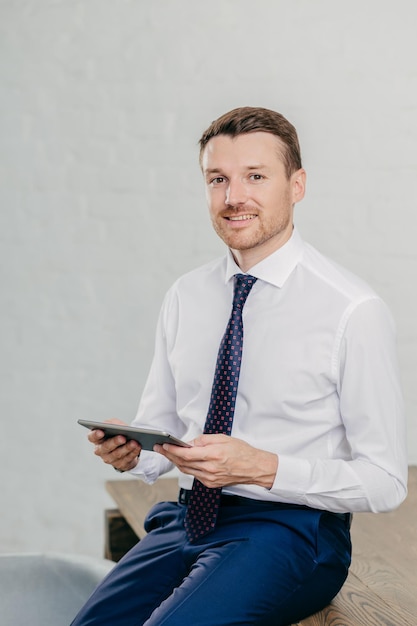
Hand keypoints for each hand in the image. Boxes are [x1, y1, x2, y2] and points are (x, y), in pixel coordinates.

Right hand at [88, 419, 140, 471]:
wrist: (126, 445)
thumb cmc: (117, 433)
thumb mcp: (115, 425)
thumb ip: (113, 423)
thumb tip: (114, 425)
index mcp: (97, 439)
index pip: (92, 437)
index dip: (95, 435)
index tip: (101, 432)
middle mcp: (101, 450)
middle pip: (106, 447)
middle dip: (115, 442)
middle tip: (123, 438)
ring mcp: (109, 459)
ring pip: (117, 454)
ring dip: (127, 448)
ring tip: (134, 442)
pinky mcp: (120, 465)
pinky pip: (126, 459)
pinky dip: (133, 452)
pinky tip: (138, 447)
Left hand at [155, 434, 277, 488]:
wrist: (254, 468)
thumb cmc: (242, 451)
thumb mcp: (223, 438)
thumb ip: (204, 440)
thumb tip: (189, 443)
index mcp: (213, 455)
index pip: (186, 454)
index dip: (172, 450)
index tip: (163, 444)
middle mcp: (210, 469)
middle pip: (183, 463)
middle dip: (169, 455)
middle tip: (160, 448)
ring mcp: (210, 479)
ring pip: (187, 470)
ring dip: (176, 462)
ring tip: (168, 453)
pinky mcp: (211, 484)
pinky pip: (194, 475)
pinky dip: (187, 468)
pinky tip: (182, 461)